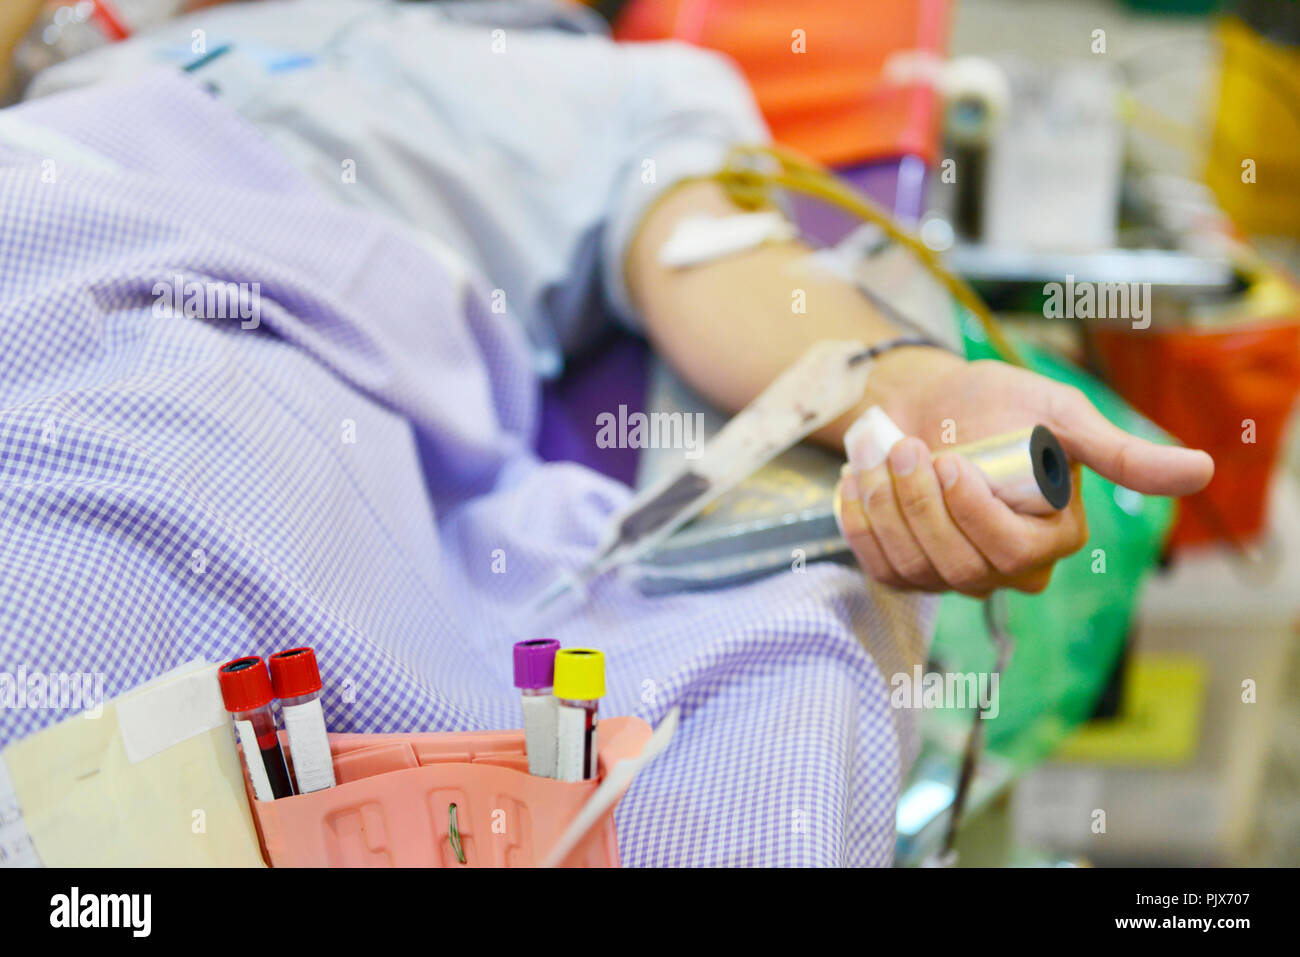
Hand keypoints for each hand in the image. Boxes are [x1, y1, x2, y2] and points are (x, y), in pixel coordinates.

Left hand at [836, 351, 1214, 595]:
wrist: (926, 402)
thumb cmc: (996, 405)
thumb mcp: (1059, 415)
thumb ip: (1118, 452)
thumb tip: (1202, 469)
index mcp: (1054, 539)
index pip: (1014, 553)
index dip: (973, 514)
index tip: (948, 462)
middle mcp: (1009, 570)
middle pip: (960, 566)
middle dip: (922, 505)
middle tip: (905, 449)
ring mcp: (956, 575)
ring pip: (917, 568)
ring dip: (888, 509)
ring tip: (882, 456)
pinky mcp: (909, 573)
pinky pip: (881, 568)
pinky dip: (862, 524)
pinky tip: (859, 483)